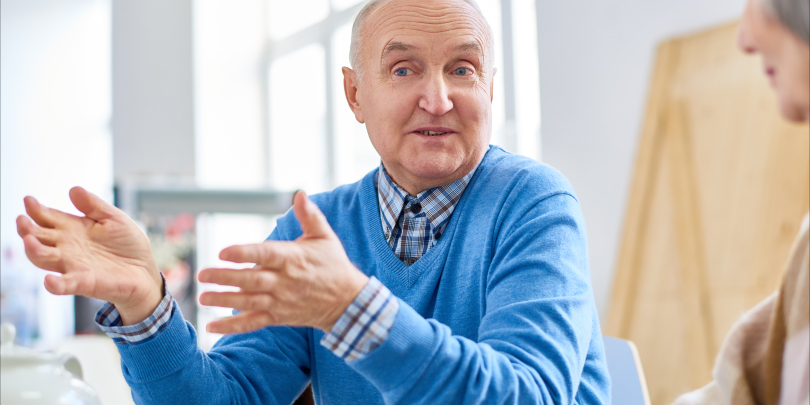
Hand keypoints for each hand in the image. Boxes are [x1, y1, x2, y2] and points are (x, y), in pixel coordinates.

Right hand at [16, 187, 162, 324]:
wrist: (145, 270)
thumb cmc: (127, 244)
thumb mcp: (114, 218)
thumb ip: (94, 206)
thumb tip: (73, 189)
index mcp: (72, 229)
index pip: (47, 218)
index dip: (36, 210)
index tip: (28, 200)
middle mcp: (67, 247)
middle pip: (39, 237)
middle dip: (27, 229)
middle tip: (21, 220)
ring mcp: (73, 265)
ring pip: (45, 259)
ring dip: (34, 251)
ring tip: (29, 240)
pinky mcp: (85, 282)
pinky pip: (66, 284)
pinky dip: (56, 284)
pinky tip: (49, 281)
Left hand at [198, 191, 369, 333]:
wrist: (347, 302)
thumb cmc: (333, 265)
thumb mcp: (325, 237)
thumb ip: (310, 216)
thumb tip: (299, 193)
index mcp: (293, 259)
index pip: (265, 255)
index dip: (244, 254)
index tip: (224, 252)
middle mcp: (285, 282)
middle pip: (252, 281)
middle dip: (225, 278)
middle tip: (203, 274)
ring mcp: (280, 302)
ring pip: (249, 302)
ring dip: (224, 300)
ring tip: (203, 297)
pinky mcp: (278, 317)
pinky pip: (253, 324)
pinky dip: (232, 326)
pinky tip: (211, 326)